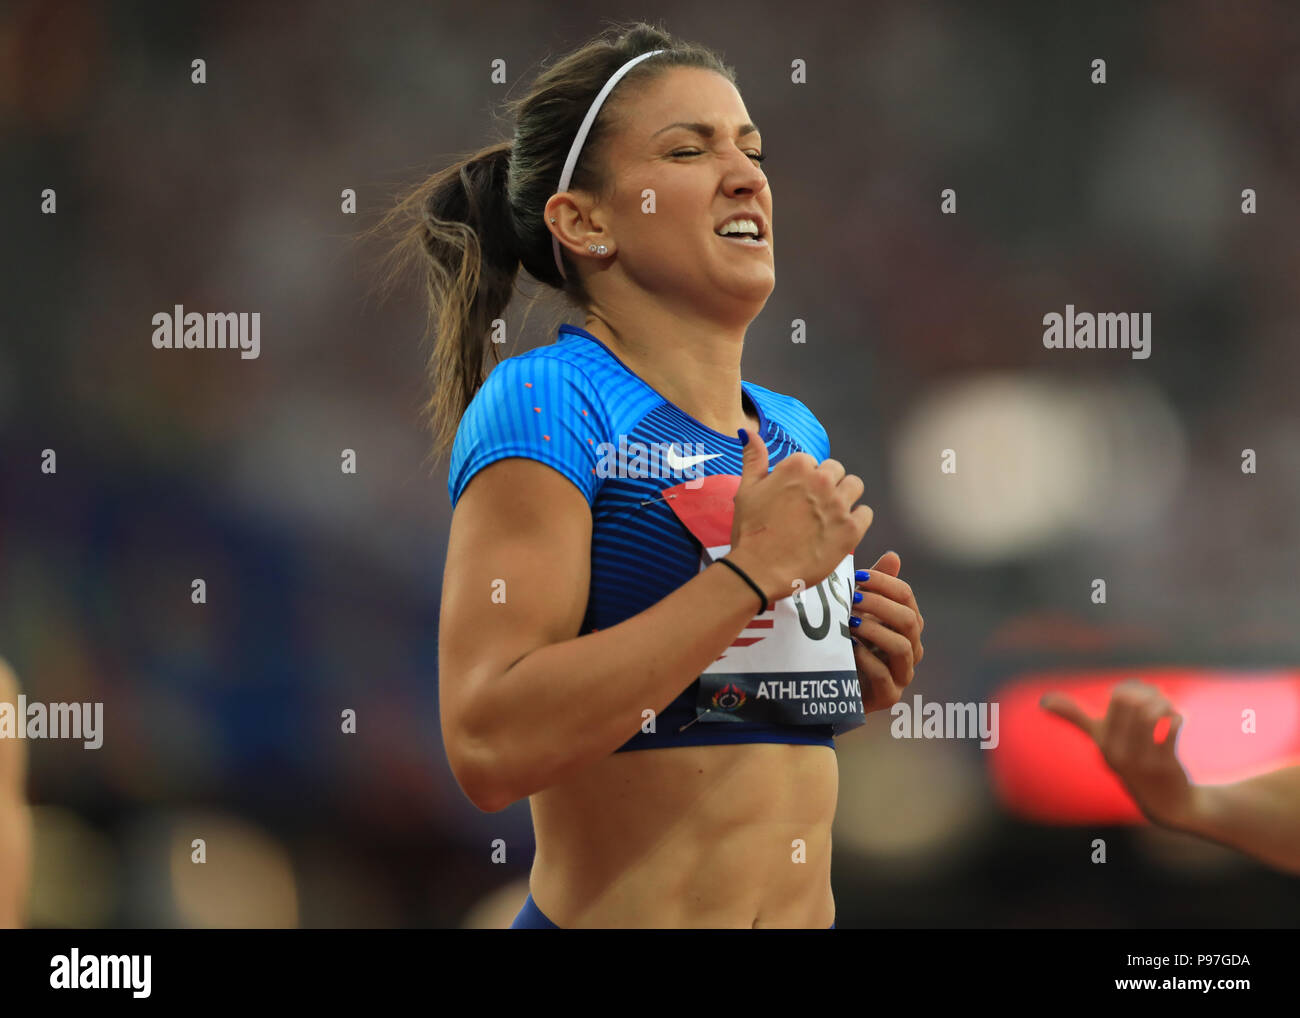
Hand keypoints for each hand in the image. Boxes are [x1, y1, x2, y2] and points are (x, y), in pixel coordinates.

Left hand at [850, 551, 923, 712]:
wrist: (833, 690)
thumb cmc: (848, 645)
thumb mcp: (857, 614)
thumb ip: (873, 588)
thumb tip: (893, 556)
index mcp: (906, 625)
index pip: (906, 597)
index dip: (884, 583)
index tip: (857, 576)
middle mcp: (911, 648)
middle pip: (909, 620)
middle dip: (879, 605)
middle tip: (851, 598)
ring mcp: (902, 674)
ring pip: (901, 646)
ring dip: (874, 630)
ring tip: (849, 622)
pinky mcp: (889, 696)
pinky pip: (884, 675)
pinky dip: (867, 659)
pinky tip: (850, 649)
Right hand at [1040, 680, 1196, 828]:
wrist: (1163, 802)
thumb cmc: (1129, 760)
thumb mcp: (1100, 740)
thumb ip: (1073, 717)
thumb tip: (1043, 700)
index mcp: (1102, 741)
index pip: (1119, 697)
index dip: (1133, 687)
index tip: (1141, 692)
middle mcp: (1117, 752)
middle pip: (1136, 703)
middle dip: (1150, 693)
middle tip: (1160, 697)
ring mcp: (1140, 761)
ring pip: (1153, 714)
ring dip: (1164, 704)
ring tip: (1168, 706)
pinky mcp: (1163, 767)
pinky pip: (1171, 730)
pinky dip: (1177, 718)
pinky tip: (1178, 720)